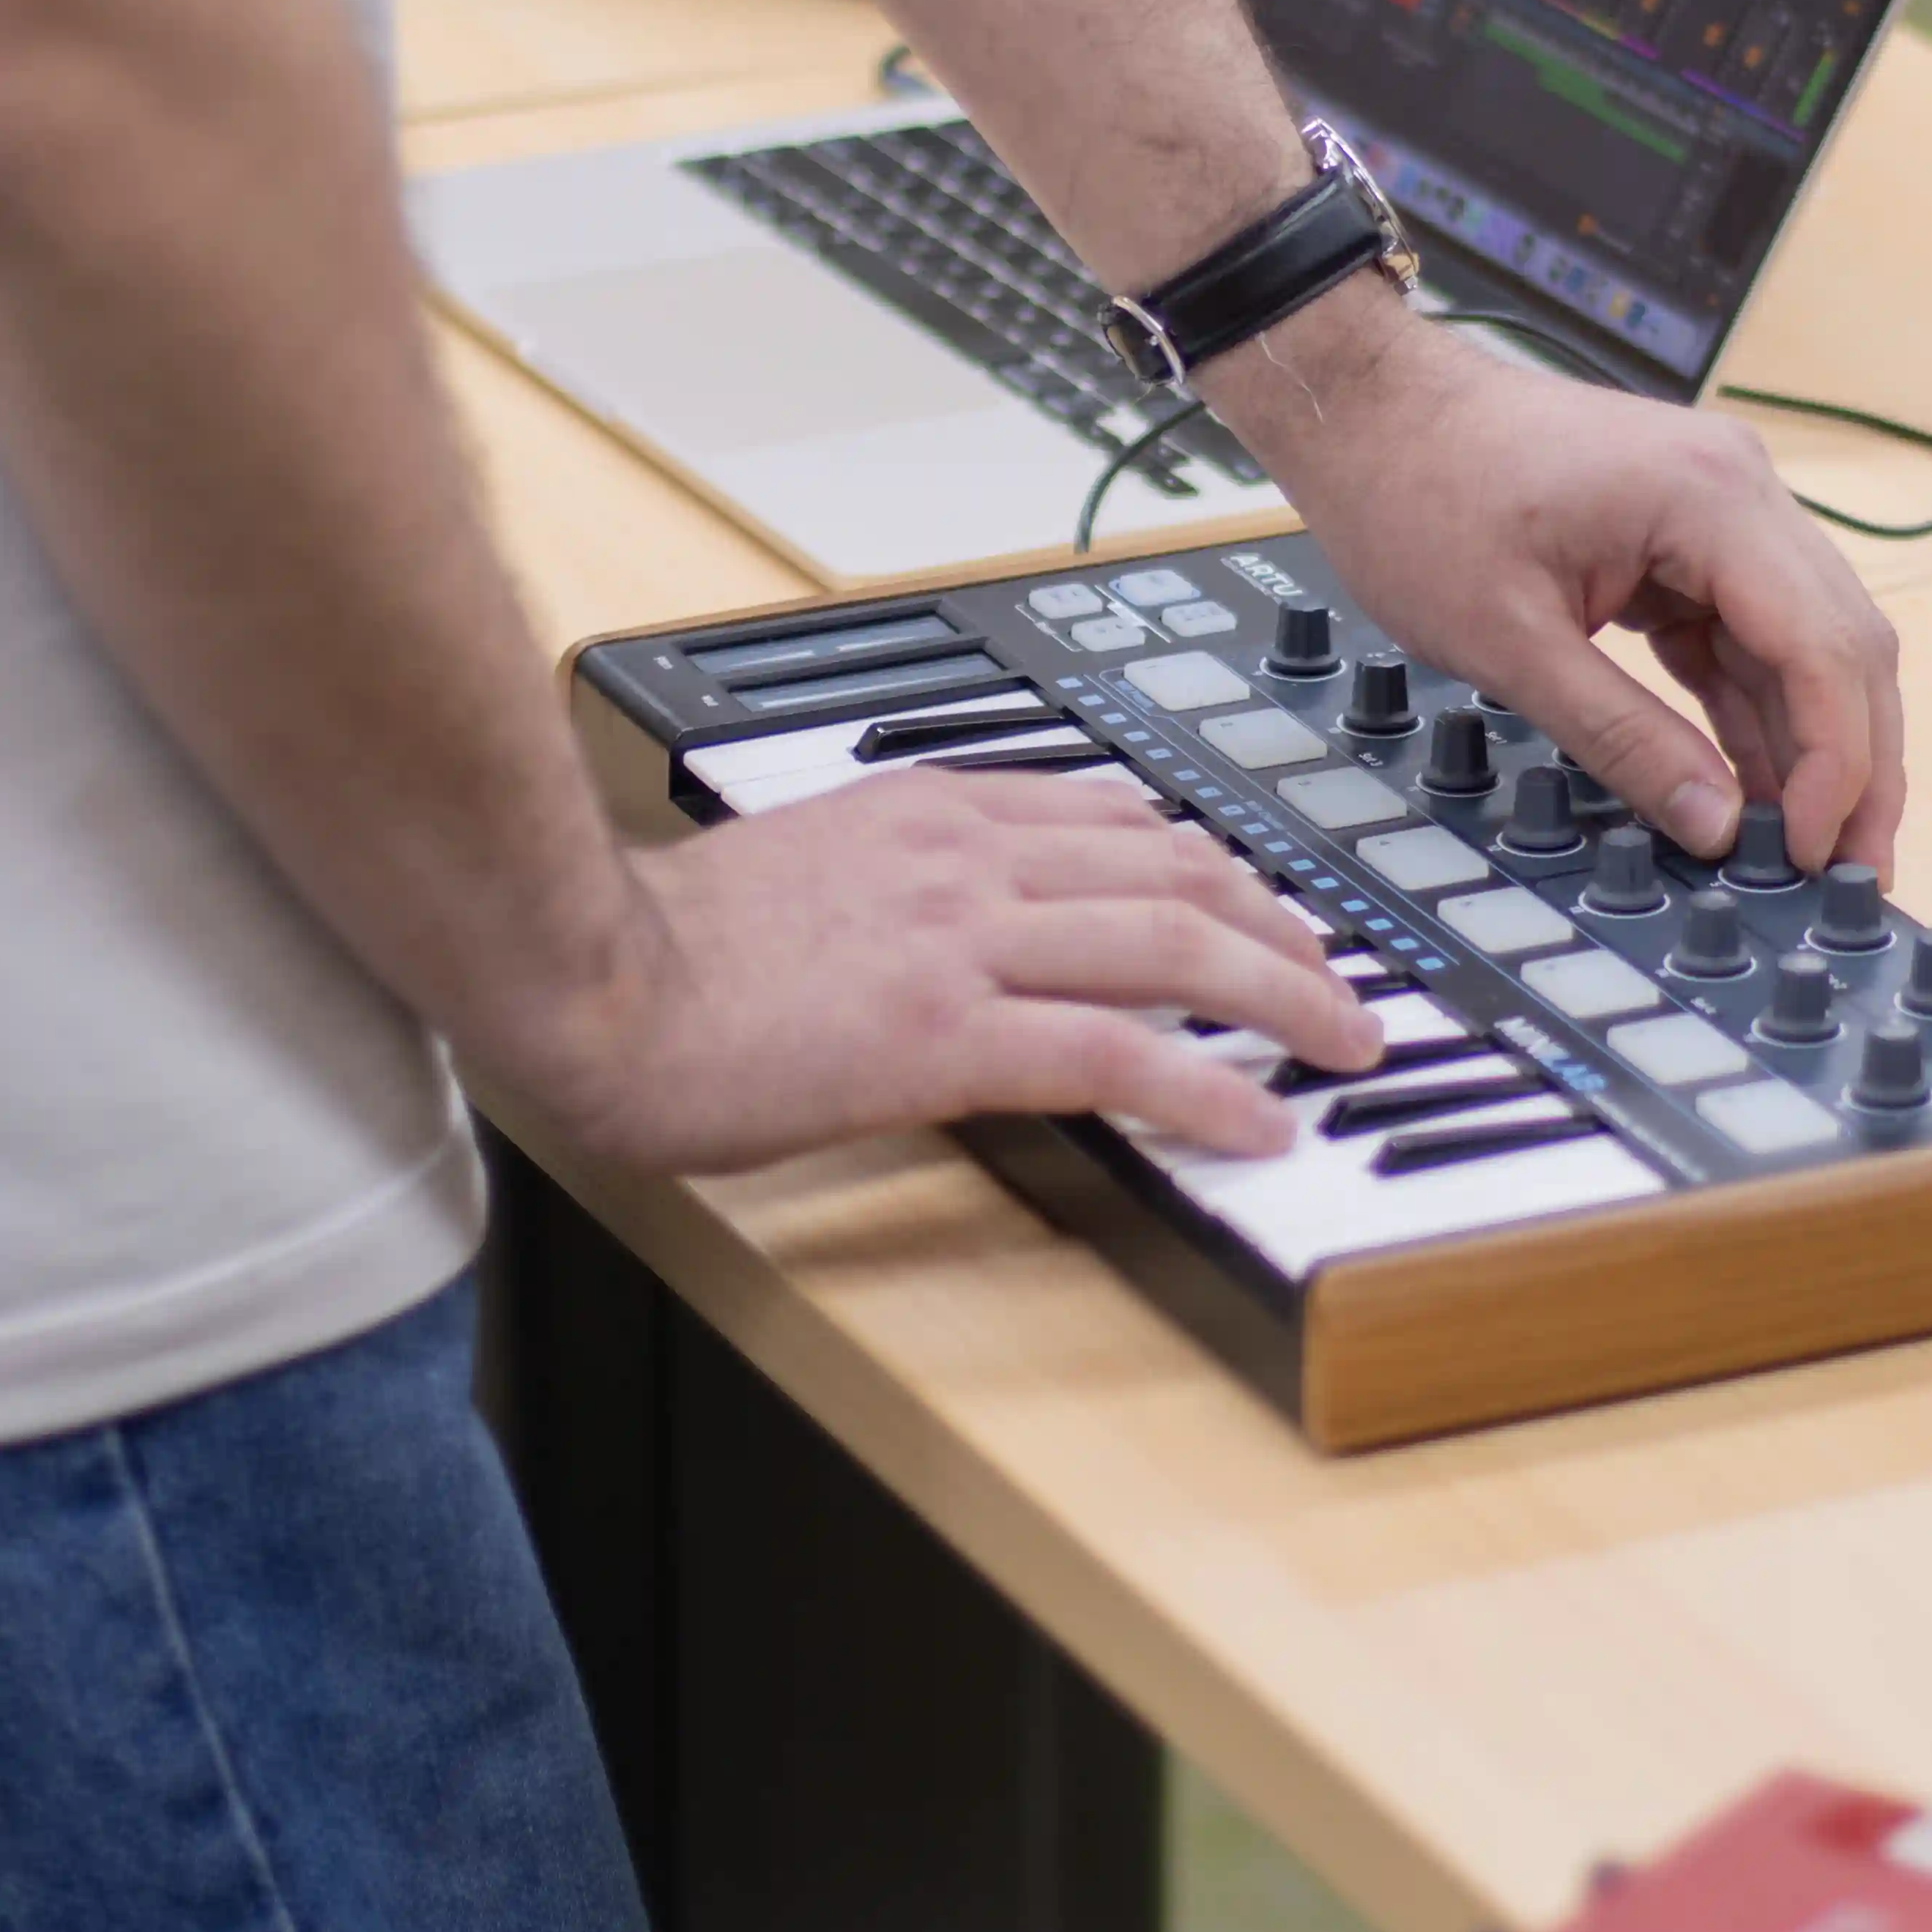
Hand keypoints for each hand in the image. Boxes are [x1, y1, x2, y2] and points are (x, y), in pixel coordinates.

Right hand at [540, 770, 1380, 1173]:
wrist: (589, 977)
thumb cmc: (662, 947)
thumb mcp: (795, 867)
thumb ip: (883, 874)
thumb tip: (933, 920)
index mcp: (926, 810)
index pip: (1109, 811)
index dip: (1207, 855)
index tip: (1256, 895)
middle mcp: (963, 859)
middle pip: (1172, 866)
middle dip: (1278, 920)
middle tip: (1335, 975)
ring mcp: (961, 943)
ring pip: (1171, 944)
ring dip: (1280, 994)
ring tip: (1342, 1042)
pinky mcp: (947, 1036)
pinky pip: (1116, 1054)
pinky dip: (1207, 1087)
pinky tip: (1258, 1121)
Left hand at [1208, 305, 1905, 876]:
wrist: (1370, 410)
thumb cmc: (1418, 495)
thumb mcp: (1510, 642)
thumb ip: (1623, 738)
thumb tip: (1713, 826)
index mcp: (1712, 499)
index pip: (1825, 647)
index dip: (1837, 762)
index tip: (1813, 852)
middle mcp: (1741, 490)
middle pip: (1844, 644)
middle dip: (1855, 765)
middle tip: (1852, 874)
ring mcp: (1719, 509)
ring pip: (1806, 644)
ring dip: (1813, 744)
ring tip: (1808, 850)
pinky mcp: (1685, 537)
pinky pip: (1746, 634)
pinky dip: (1753, 710)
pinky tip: (1753, 789)